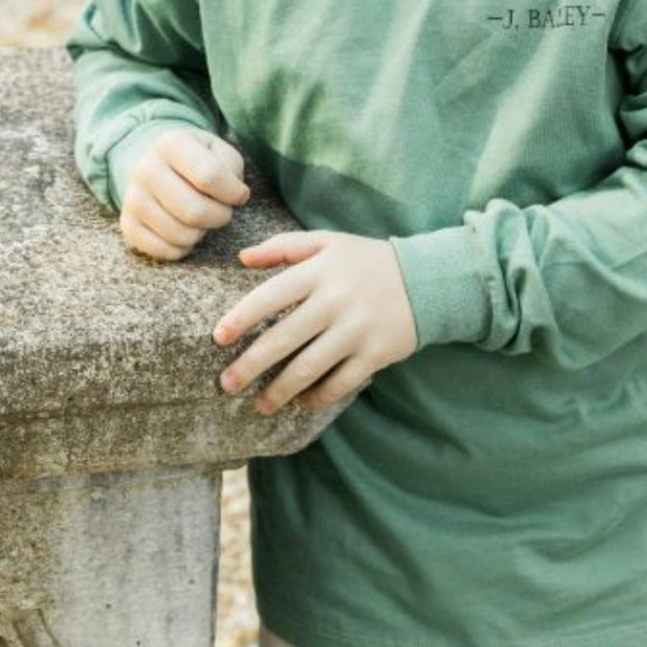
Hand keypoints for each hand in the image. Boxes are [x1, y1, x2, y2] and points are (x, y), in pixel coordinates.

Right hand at [119, 129, 249, 260]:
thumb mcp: (218, 150)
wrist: (158, 165)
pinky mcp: (128, 225)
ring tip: (203, 219)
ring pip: (180, 234)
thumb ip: (231, 167)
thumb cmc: (198, 160)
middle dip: (220, 216)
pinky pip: (164, 251)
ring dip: (202, 232)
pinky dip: (183, 248)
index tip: (240, 194)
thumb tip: (237, 196)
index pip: (209, 176)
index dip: (233, 192)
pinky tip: (187, 232)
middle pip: (194, 211)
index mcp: (170, 144)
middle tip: (222, 210)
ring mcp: (133, 199)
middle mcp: (145, 169)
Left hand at [214, 231, 416, 413]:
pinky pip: (340, 383)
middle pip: (284, 338)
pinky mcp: (376, 354)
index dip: (241, 318)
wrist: (428, 280)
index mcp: (320, 271)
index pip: (271, 295)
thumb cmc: (367, 261)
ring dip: (279, 391)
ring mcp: (357, 330)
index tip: (218, 338)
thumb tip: (242, 258)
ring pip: (309, 367)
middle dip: (251, 365)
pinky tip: (301, 401)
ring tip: (259, 405)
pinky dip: (318, 396)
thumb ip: (284, 246)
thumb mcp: (329, 242)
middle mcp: (336, 301)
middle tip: (227, 384)